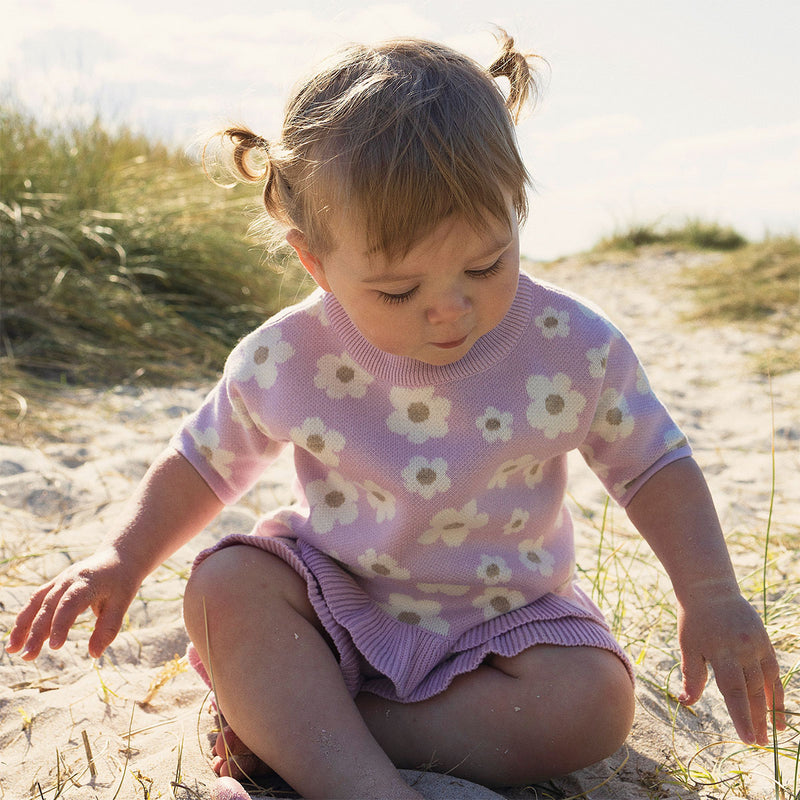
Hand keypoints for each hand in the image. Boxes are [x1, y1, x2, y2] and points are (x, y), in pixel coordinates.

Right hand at [6, 546, 141, 660]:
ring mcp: (60, 580)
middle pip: (48, 606)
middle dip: (36, 632)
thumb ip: (108, 628)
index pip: (70, 605)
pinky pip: (36, 599)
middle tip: (27, 657)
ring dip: (23, 625)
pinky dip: (26, 616)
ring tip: (12, 649)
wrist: (119, 556)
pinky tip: (18, 636)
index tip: (54, 647)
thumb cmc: (122, 581)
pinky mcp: (55, 583)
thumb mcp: (122, 602)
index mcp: (88, 582)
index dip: (60, 625)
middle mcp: (70, 579)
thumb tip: (94, 655)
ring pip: (37, 602)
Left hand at [677, 591, 784, 745]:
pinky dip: (776, 689)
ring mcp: (756, 645)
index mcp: (721, 652)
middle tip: (760, 744)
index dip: (741, 716)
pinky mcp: (764, 640)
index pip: (734, 691)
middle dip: (757, 719)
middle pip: (753, 691)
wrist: (710, 588)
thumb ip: (692, 675)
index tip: (748, 739)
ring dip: (771, 709)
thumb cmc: (694, 619)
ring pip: (767, 683)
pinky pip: (773, 670)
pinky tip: (778, 707)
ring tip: (775, 732)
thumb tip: (685, 701)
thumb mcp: (688, 645)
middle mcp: (742, 650)